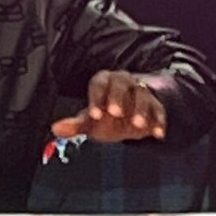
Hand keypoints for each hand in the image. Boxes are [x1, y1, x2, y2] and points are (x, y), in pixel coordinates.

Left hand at [51, 70, 165, 143]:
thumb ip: (75, 125)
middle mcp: (123, 82)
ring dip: (140, 110)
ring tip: (138, 124)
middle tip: (116, 113)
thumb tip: (57, 128)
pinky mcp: (156, 105)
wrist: (130, 117)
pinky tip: (157, 133)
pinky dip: (159, 122)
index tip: (95, 115)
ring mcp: (141, 92)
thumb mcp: (90, 120)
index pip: (99, 85)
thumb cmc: (106, 116)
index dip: (97, 99)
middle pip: (121, 84)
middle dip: (118, 99)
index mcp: (104, 82)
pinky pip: (159, 110)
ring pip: (142, 95)